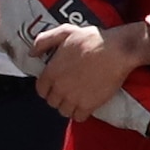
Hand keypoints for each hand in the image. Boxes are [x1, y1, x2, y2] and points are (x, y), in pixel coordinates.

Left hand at [29, 19, 145, 124]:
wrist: (117, 51)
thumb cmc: (93, 39)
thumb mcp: (65, 32)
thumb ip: (44, 41)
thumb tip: (31, 53)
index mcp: (52, 71)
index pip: (41, 89)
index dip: (47, 88)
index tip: (56, 85)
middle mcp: (60, 87)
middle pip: (52, 102)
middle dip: (58, 97)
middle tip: (69, 90)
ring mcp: (73, 98)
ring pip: (64, 111)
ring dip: (69, 106)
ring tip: (77, 99)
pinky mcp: (89, 105)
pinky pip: (78, 117)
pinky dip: (81, 113)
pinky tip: (86, 105)